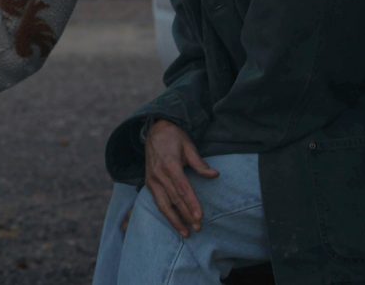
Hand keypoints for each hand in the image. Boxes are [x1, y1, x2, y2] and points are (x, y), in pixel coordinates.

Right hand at [144, 120, 218, 237]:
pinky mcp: (149, 183)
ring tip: (185, 233)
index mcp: (170, 165)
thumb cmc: (174, 137)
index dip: (191, 204)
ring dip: (174, 220)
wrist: (154, 130)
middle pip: (174, 200)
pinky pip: (158, 202)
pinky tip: (174, 223)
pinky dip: (166, 214)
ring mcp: (152, 180)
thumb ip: (200, 163)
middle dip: (186, 216)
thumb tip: (215, 174)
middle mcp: (159, 174)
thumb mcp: (188, 145)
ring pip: (163, 205)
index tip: (200, 216)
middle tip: (198, 228)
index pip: (183, 189)